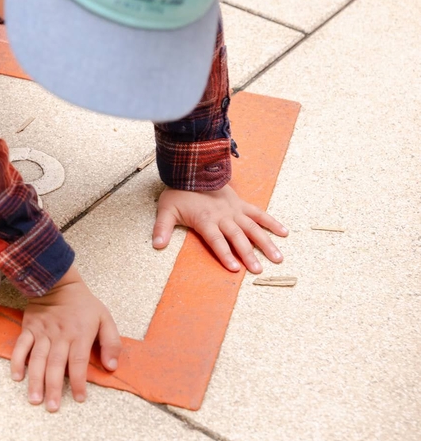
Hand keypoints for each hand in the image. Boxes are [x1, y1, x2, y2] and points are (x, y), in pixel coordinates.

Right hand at [11, 265, 120, 411]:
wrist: (56, 282)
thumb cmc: (83, 304)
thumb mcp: (105, 318)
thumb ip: (111, 342)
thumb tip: (111, 366)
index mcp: (80, 334)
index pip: (78, 362)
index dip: (79, 382)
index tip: (80, 398)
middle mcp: (60, 335)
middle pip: (55, 365)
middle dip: (54, 388)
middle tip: (52, 407)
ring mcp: (42, 333)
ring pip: (37, 360)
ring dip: (35, 380)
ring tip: (34, 399)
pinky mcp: (28, 329)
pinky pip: (21, 347)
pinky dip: (17, 361)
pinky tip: (16, 377)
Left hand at [153, 185, 287, 273]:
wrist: (192, 170)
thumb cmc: (179, 193)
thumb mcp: (166, 210)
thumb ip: (162, 228)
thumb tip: (156, 245)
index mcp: (206, 220)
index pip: (216, 240)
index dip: (225, 254)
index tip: (234, 268)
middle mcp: (223, 216)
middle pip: (238, 237)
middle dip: (249, 254)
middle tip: (258, 270)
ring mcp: (234, 210)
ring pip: (253, 228)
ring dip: (266, 243)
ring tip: (277, 257)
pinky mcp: (241, 204)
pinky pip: (259, 214)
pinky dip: (272, 222)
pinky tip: (284, 233)